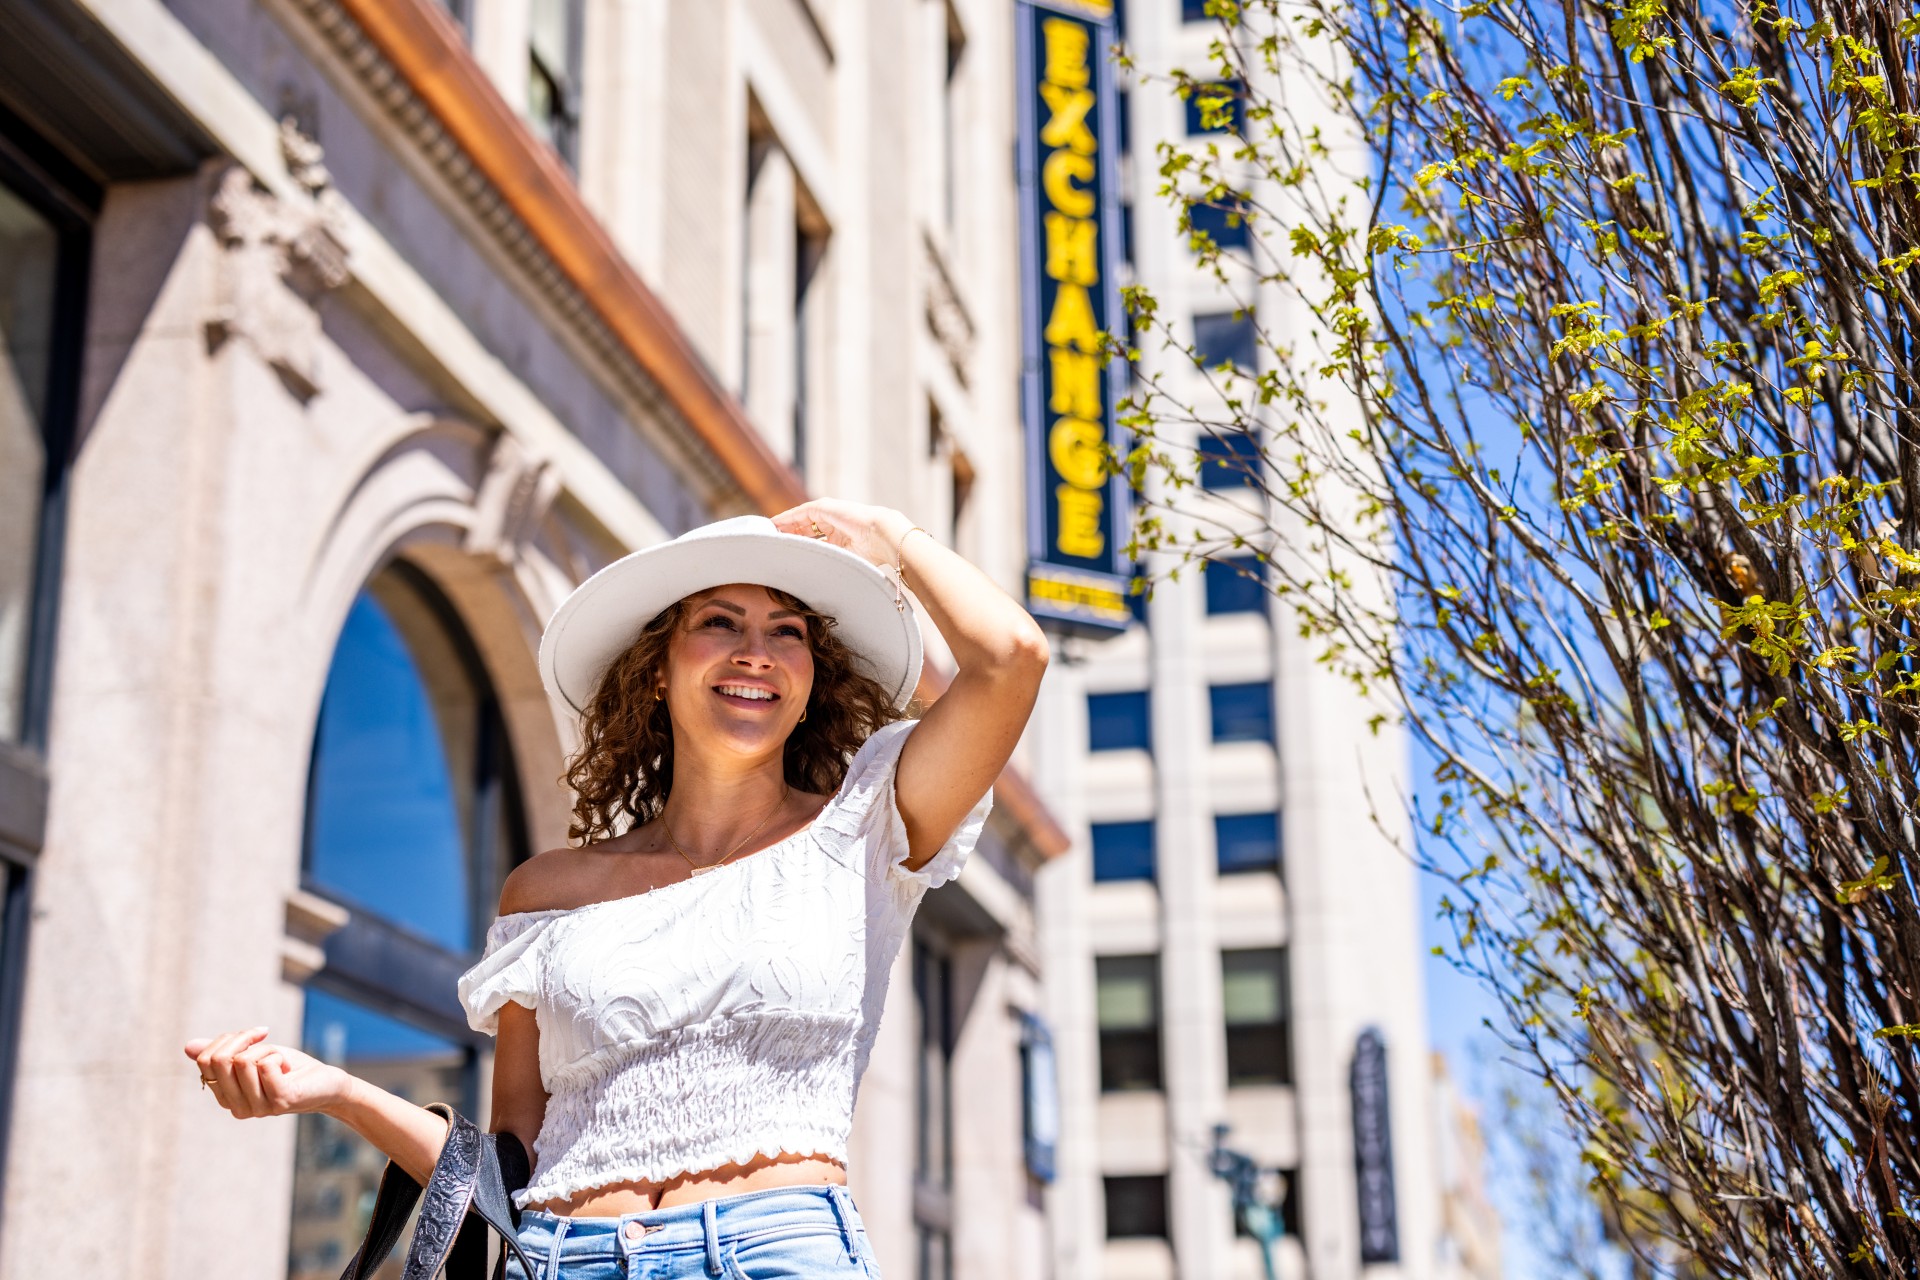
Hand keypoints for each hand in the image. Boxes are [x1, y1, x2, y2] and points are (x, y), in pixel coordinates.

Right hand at [185, 1027, 353, 1118]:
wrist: (327, 1084)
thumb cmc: (290, 1068)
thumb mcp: (254, 1055)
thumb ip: (223, 1052)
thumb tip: (188, 1046)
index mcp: (225, 1096)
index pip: (205, 1060)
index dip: (227, 1038)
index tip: (250, 1035)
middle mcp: (236, 1107)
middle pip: (220, 1059)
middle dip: (244, 1038)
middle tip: (265, 1039)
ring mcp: (257, 1107)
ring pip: (243, 1060)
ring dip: (266, 1049)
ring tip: (281, 1062)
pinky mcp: (279, 1101)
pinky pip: (265, 1065)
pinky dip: (279, 1056)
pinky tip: (290, 1069)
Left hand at [771, 499, 912, 569]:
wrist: (881, 537)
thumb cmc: (870, 555)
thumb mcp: (843, 562)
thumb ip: (829, 566)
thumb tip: (814, 583)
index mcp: (839, 538)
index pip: (813, 541)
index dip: (798, 546)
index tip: (784, 554)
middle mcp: (833, 524)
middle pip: (803, 530)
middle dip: (787, 536)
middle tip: (771, 545)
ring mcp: (828, 514)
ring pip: (799, 520)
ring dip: (783, 526)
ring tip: (768, 534)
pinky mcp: (824, 507)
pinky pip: (800, 512)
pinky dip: (786, 517)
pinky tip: (774, 524)